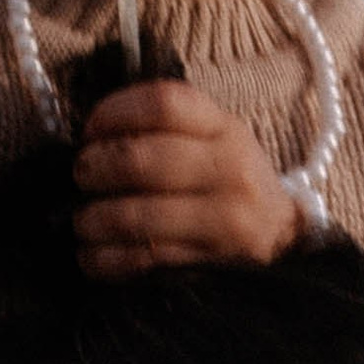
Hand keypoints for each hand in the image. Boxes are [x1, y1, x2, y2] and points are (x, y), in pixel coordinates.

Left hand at [74, 79, 300, 275]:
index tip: (91, 128)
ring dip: (94, 219)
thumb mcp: (214, 136)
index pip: (163, 104)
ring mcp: (223, 217)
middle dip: (96, 168)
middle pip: (141, 160)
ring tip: (83, 221)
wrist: (281, 232)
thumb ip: (164, 126)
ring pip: (137, 216)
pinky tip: (92, 255)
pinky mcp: (210, 259)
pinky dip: (106, 259)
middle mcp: (228, 168)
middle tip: (82, 175)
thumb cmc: (229, 177)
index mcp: (224, 127)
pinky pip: (144, 259)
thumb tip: (92, 133)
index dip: (115, 112)